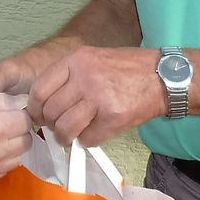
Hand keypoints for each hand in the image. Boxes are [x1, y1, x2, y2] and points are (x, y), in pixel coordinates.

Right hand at [0, 84, 31, 185]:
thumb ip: (4, 98)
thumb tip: (24, 105)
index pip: (26, 121)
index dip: (20, 112)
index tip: (10, 110)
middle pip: (26, 141)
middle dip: (18, 130)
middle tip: (4, 122)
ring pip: (18, 158)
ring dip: (12, 146)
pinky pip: (4, 170)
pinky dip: (1, 160)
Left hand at [28, 46, 164, 146]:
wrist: (164, 76)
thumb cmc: (128, 68)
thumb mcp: (93, 59)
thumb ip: (69, 76)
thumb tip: (44, 102)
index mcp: (76, 60)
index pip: (40, 88)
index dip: (35, 107)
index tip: (38, 115)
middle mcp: (84, 77)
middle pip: (51, 111)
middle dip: (50, 125)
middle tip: (57, 127)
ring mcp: (99, 98)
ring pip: (65, 128)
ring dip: (65, 137)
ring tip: (72, 136)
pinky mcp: (113, 118)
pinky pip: (88, 139)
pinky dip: (88, 141)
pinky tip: (95, 133)